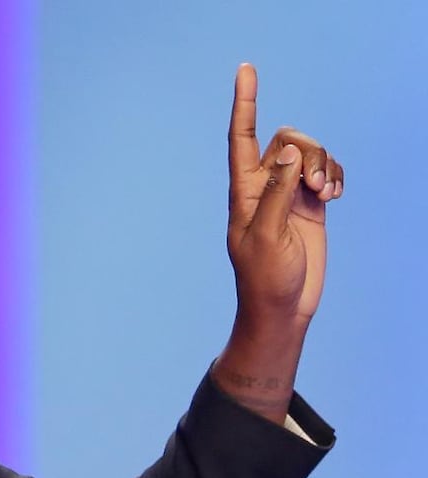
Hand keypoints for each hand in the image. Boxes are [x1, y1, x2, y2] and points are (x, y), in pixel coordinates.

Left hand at [214, 63, 344, 421]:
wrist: (282, 308)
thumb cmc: (264, 279)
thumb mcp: (267, 236)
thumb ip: (278, 193)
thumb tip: (290, 153)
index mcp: (244, 192)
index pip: (241, 139)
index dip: (244, 103)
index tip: (246, 69)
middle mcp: (264, 188)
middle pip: (287, 140)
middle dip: (310, 151)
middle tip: (317, 185)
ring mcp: (288, 195)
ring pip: (310, 153)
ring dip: (326, 165)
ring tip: (328, 193)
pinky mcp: (309, 205)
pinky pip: (326, 171)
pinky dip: (336, 175)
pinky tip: (335, 196)